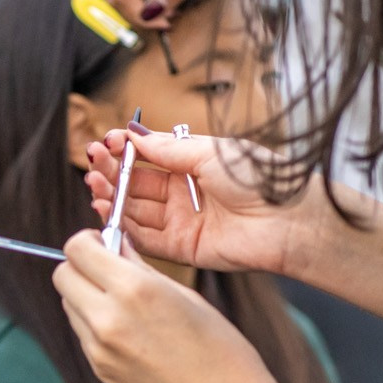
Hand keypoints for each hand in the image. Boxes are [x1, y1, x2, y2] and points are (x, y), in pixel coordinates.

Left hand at [52, 231, 289, 382]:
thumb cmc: (221, 350)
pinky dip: (94, 323)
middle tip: (108, 270)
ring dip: (86, 295)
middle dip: (80, 266)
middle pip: (62, 275)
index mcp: (134, 290)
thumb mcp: (186, 296)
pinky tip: (129, 330)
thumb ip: (141, 268)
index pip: (76, 249)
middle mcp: (107, 318)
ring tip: (124, 303)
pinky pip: (82, 333)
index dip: (87, 241)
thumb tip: (116, 245)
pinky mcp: (100, 371)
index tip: (102, 243)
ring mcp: (99, 349)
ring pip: (69, 305)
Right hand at [84, 127, 310, 275]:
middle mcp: (184, 194)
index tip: (105, 143)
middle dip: (112, 173)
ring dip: (112, 199)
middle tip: (93, 163)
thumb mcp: (209, 152)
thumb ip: (168, 148)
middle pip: (136, 185)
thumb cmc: (260, 179)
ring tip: (96, 186)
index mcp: (192, 166)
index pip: (148, 158)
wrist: (289, 220)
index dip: (124, 151)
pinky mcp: (183, 248)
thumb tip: (133, 134)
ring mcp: (182, 221)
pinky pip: (146, 240)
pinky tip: (108, 213)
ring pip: (135, 211)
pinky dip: (124, 229)